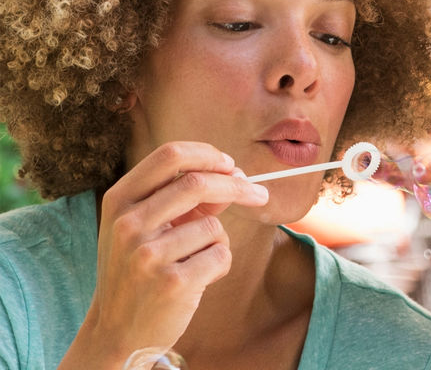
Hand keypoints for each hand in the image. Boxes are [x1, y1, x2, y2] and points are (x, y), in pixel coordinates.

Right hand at [59, 142, 268, 368]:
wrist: (118, 329)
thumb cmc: (139, 270)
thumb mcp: (146, 228)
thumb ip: (183, 200)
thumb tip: (234, 175)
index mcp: (119, 200)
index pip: (170, 155)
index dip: (208, 155)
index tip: (232, 166)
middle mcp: (128, 223)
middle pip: (198, 183)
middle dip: (237, 186)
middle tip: (259, 194)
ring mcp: (147, 254)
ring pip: (214, 226)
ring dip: (218, 242)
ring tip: (193, 262)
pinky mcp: (172, 282)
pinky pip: (220, 256)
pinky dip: (218, 265)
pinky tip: (195, 280)